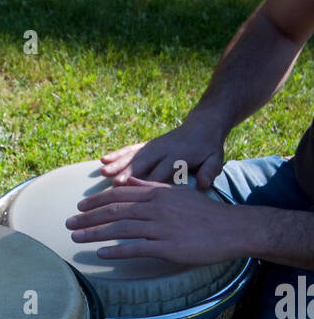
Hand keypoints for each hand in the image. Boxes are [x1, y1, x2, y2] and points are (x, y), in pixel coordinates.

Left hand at [65, 178, 239, 265]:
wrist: (231, 228)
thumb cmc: (205, 214)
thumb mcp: (177, 193)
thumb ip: (152, 187)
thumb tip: (130, 181)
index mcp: (157, 193)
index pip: (120, 195)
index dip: (97, 202)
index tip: (79, 208)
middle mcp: (156, 207)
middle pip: (114, 211)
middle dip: (88, 218)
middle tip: (68, 224)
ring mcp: (160, 227)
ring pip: (120, 228)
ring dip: (94, 234)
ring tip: (76, 239)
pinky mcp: (167, 246)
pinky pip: (136, 248)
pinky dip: (116, 251)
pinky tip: (101, 254)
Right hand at [99, 113, 226, 188]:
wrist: (203, 125)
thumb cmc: (209, 149)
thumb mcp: (216, 158)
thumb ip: (210, 170)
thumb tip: (204, 183)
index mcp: (180, 156)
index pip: (162, 171)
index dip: (149, 181)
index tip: (138, 193)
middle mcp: (163, 150)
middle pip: (144, 163)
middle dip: (128, 172)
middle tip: (114, 183)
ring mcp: (153, 146)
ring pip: (133, 155)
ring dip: (117, 163)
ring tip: (103, 172)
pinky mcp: (147, 145)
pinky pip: (130, 149)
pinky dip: (117, 154)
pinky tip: (103, 159)